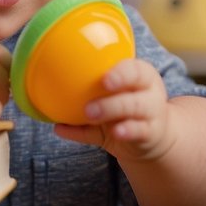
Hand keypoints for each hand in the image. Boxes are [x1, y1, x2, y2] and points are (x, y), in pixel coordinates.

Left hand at [54, 58, 175, 161]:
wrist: (152, 135)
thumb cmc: (126, 111)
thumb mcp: (110, 100)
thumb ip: (86, 101)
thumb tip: (53, 115)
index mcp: (140, 76)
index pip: (135, 70)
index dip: (121, 74)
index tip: (103, 79)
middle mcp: (150, 93)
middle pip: (135, 92)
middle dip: (112, 100)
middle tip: (89, 107)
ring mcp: (152, 114)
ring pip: (135, 110)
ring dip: (112, 112)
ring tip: (91, 116)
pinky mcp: (150, 134)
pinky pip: (137, 132)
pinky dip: (124, 132)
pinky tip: (116, 133)